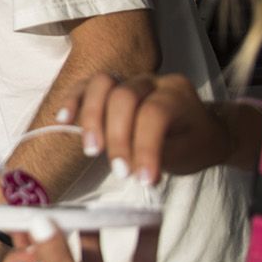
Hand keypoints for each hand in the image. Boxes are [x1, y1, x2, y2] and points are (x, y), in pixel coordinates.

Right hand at [57, 73, 233, 185]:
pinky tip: (63, 120)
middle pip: (124, 97)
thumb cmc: (193, 143)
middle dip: (117, 136)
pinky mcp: (112, 85)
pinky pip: (86, 85)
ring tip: (91, 150)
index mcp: (177, 95)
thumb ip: (158, 154)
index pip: (154, 114)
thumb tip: (130, 167)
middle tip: (120, 172)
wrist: (198, 128)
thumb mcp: (188, 153)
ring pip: (102, 84)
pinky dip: (73, 101)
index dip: (146, 147)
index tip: (145, 181)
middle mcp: (152, 81)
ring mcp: (129, 80)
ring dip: (91, 118)